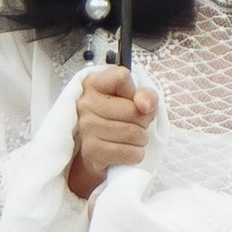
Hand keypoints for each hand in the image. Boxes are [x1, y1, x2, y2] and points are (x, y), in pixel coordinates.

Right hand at [68, 65, 154, 198]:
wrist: (96, 152)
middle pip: (134, 111)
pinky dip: (136, 154)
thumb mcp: (134, 100)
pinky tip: (126, 150)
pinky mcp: (92, 151)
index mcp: (93, 83)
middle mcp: (85, 104)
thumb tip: (145, 105)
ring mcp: (86, 128)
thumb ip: (146, 95)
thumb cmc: (118, 119)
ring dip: (141, 139)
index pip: (122, 77)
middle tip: (135, 124)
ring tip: (131, 139)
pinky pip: (131, 153)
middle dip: (144, 122)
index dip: (136, 92)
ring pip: (134, 134)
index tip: (131, 101)